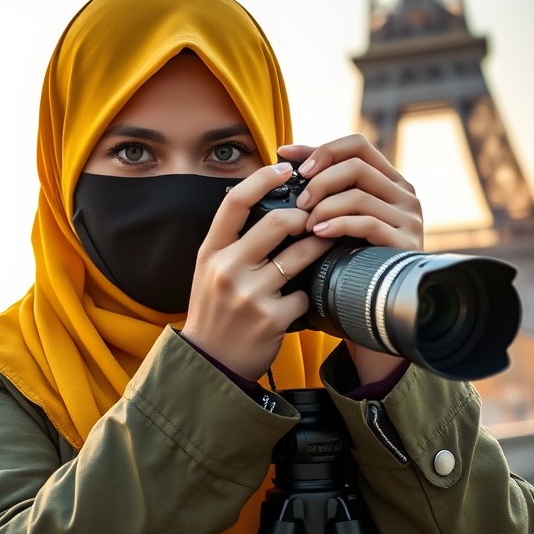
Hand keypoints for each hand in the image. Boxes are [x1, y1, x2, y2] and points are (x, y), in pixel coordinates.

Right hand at [183, 162, 332, 379]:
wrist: (210, 363)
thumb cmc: (215, 312)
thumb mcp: (209, 271)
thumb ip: (232, 241)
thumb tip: (266, 202)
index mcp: (210, 253)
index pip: (235, 202)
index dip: (263, 178)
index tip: (284, 169)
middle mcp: (226, 269)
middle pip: (276, 222)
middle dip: (304, 216)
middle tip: (314, 218)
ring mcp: (249, 295)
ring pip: (300, 256)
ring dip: (317, 249)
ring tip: (323, 246)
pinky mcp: (271, 319)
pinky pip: (304, 295)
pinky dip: (306, 296)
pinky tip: (299, 302)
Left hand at [278, 136, 423, 384]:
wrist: (373, 312)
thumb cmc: (346, 262)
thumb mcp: (334, 220)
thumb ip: (322, 191)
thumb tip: (286, 156)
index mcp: (387, 181)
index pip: (356, 146)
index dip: (320, 148)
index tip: (285, 156)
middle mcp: (403, 194)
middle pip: (357, 163)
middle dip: (320, 179)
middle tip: (299, 200)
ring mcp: (408, 217)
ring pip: (359, 192)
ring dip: (325, 205)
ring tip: (305, 223)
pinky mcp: (406, 242)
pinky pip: (368, 222)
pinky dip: (338, 225)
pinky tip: (319, 235)